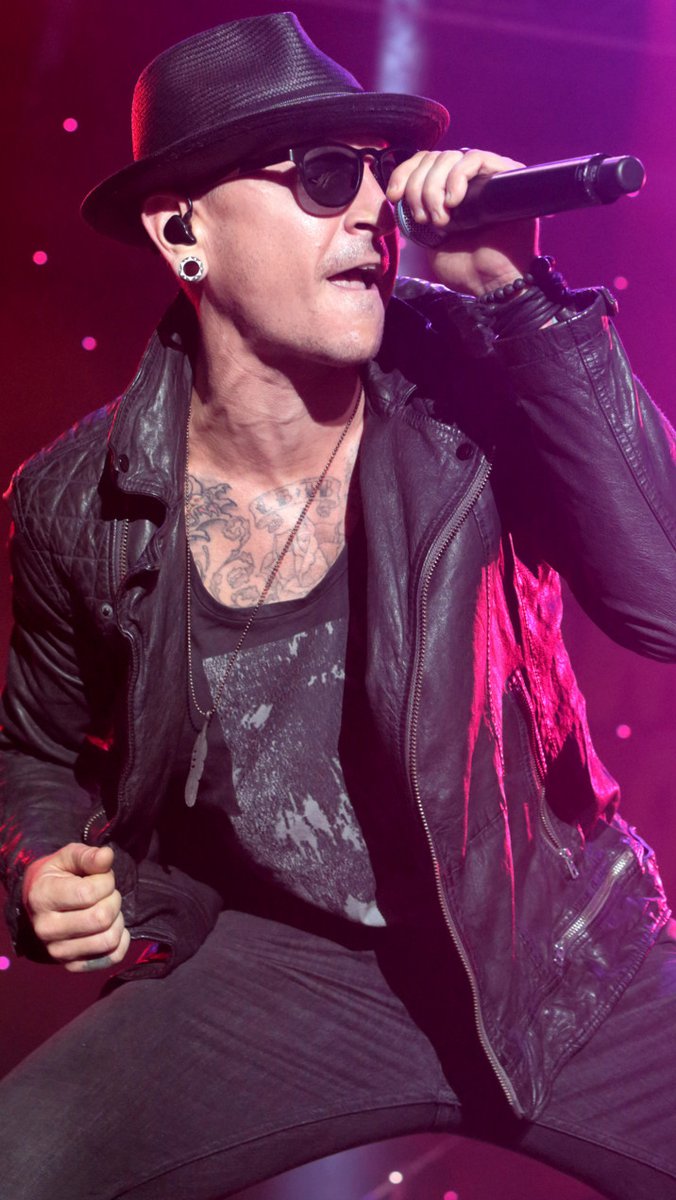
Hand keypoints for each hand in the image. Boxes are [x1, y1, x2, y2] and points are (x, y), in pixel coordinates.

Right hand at [22, 843, 129, 972]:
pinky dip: (120, 941)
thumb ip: (88, 856)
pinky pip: (112, 957)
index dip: (106, 881)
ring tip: (106, 909)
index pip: (89, 893)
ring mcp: (58, 952)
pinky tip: (110, 927)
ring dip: (117, 920)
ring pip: (108, 940)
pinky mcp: (72, 965)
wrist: (41, 902)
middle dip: (113, 900)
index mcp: (43, 897)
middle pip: (101, 918)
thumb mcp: (69, 858)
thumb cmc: (60, 876)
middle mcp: (46, 929)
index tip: (101, 877)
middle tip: (106, 894)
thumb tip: (107, 856)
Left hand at [386, 148, 539, 295]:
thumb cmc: (465, 266)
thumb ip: (415, 211)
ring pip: (451, 156)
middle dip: (418, 187)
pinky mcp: (506, 176)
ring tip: (441, 220)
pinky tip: (454, 201)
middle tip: (423, 218)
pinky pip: (476, 158)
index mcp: (449, 191)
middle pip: (434, 158)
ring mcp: (487, 176)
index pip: (423, 161)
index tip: (394, 196)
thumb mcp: (427, 237)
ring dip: (434, 187)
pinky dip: (457, 177)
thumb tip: (398, 191)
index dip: (405, 173)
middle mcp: (468, 179)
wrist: (491, 283)